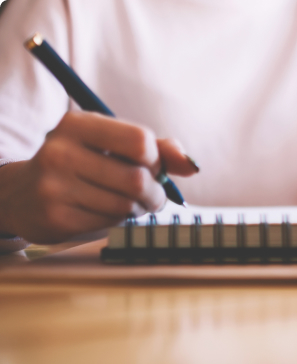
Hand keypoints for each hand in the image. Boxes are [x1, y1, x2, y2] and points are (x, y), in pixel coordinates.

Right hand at [0, 111, 198, 243]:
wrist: (22, 195)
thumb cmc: (80, 163)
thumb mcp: (110, 144)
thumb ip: (156, 149)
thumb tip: (192, 165)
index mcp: (77, 124)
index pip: (139, 141)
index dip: (155, 160)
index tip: (150, 167)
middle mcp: (61, 151)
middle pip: (137, 179)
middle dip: (154, 192)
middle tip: (150, 195)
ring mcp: (54, 186)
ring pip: (126, 206)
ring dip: (138, 209)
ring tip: (128, 204)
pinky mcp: (56, 217)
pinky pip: (110, 224)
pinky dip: (119, 222)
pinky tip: (105, 212)